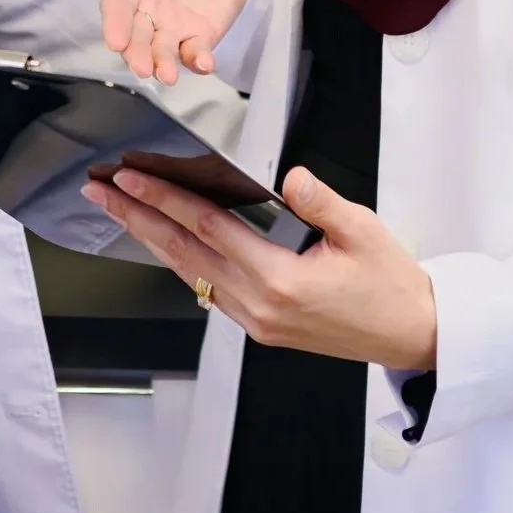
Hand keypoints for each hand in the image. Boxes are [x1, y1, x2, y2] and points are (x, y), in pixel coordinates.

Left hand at [81, 165, 436, 370]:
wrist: (412, 335)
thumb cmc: (391, 284)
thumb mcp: (363, 231)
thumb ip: (320, 202)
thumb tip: (290, 178)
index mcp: (281, 281)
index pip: (207, 228)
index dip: (164, 199)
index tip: (131, 178)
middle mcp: (259, 305)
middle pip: (183, 252)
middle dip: (137, 218)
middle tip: (100, 192)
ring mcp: (256, 321)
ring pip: (190, 273)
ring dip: (152, 239)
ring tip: (121, 212)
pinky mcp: (261, 326)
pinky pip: (209, 288)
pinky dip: (181, 260)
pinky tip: (167, 242)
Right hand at [100, 0, 254, 84]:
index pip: (116, 4)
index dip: (114, 22)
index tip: (115, 40)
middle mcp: (146, 6)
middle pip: (134, 36)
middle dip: (135, 53)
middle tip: (142, 68)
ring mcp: (171, 25)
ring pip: (160, 51)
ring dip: (161, 65)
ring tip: (167, 76)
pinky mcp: (198, 35)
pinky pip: (194, 53)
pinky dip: (196, 61)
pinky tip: (204, 63)